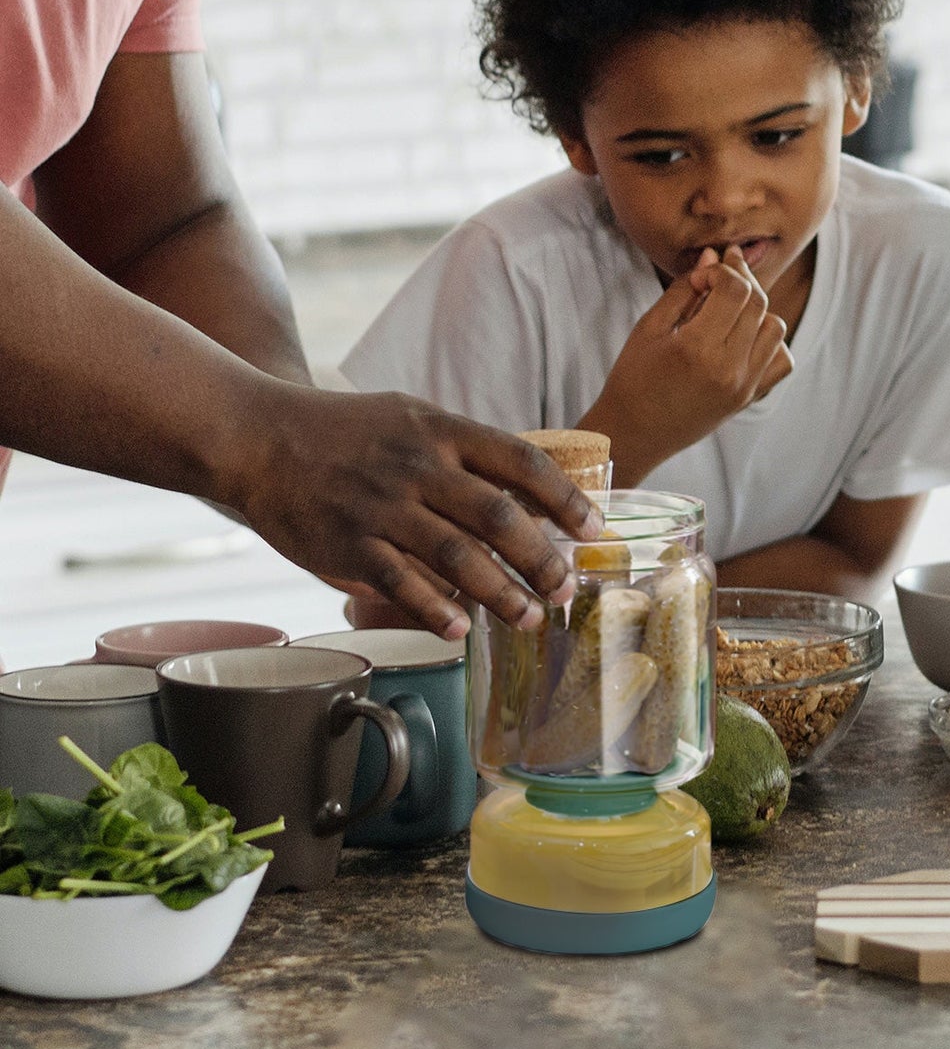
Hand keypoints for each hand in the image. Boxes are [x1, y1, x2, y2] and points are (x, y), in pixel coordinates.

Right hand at [225, 384, 602, 637]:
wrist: (257, 436)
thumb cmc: (346, 432)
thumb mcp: (413, 419)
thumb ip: (468, 453)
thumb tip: (531, 494)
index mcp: (441, 432)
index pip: (521, 462)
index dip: (565, 499)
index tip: (593, 529)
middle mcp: (417, 467)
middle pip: (499, 518)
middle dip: (542, 560)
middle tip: (566, 589)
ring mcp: (382, 507)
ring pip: (458, 557)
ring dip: (502, 594)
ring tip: (530, 618)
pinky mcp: (347, 543)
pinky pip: (401, 583)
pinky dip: (435, 609)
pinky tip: (462, 629)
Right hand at [589, 245, 791, 482]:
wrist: (634, 434)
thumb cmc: (633, 378)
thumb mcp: (650, 327)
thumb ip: (685, 289)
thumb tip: (713, 255)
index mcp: (697, 348)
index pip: (735, 289)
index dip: (722, 270)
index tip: (702, 275)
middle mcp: (728, 369)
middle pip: (759, 303)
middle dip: (741, 280)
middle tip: (718, 277)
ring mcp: (744, 387)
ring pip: (775, 328)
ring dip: (757, 310)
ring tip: (728, 309)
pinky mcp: (749, 398)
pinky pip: (782, 360)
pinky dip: (770, 342)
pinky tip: (744, 337)